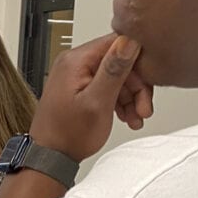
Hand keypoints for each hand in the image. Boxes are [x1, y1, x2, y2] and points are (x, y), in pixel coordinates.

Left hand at [30, 34, 151, 162]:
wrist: (50, 157)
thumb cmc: (67, 135)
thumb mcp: (97, 102)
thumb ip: (114, 70)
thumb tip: (129, 40)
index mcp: (76, 60)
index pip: (118, 43)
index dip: (138, 63)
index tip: (147, 83)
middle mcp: (74, 63)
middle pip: (119, 62)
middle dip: (136, 86)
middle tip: (143, 109)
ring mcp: (76, 75)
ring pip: (116, 76)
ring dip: (131, 97)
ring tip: (135, 118)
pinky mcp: (78, 88)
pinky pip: (107, 86)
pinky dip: (119, 101)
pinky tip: (126, 116)